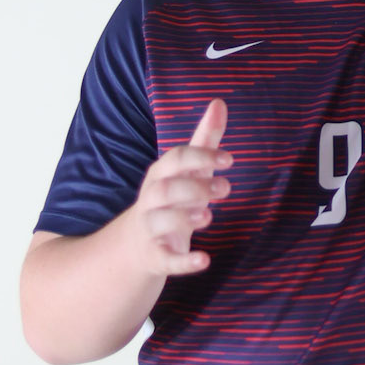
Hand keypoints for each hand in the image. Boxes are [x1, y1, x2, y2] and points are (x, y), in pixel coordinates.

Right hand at [130, 98, 232, 276]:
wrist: (134, 247)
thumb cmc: (169, 200)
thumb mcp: (187, 171)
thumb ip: (204, 140)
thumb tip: (219, 103)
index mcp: (160, 175)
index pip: (175, 158)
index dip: (201, 156)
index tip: (229, 160)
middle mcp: (151, 200)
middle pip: (166, 189)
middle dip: (195, 188)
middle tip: (226, 189)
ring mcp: (150, 229)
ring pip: (160, 221)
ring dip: (183, 217)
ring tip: (208, 217)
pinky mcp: (155, 257)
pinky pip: (165, 260)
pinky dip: (183, 261)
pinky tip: (204, 260)